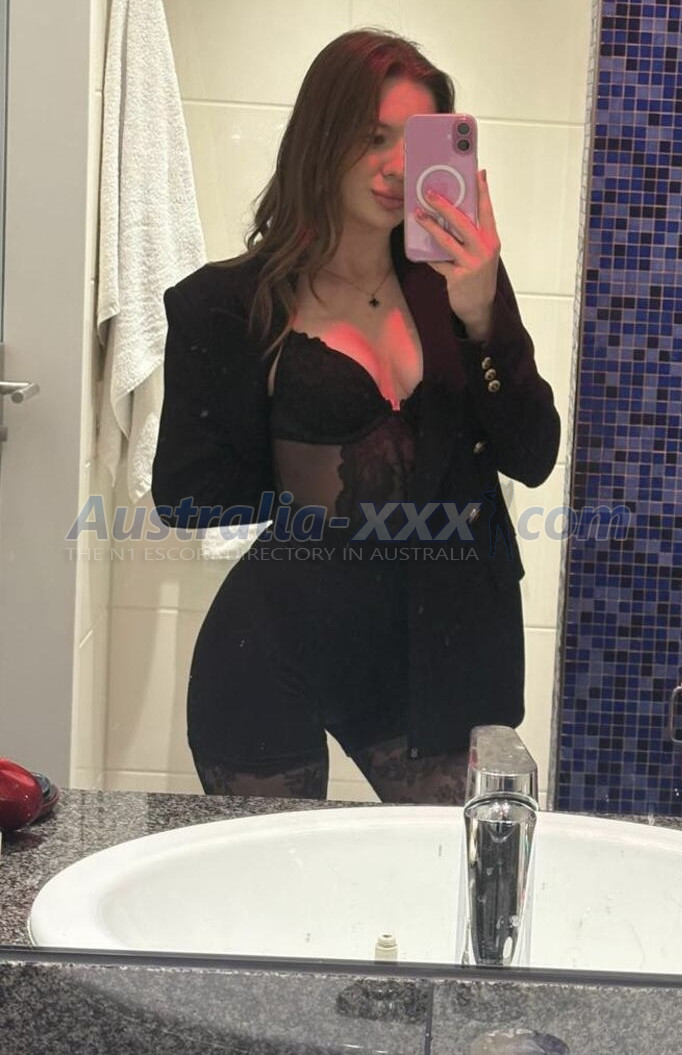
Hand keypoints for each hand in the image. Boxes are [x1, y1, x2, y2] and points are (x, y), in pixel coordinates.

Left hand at [415, 170, 499, 341]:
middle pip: (463, 222)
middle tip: (431, 193)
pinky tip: (418, 247)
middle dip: (446, 206)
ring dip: (430, 226)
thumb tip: (455, 212)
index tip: (478, 173)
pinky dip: (428, 254)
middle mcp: (483, 250)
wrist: (480, 307)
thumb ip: (474, 234)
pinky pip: (438, 261)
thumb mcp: (483, 253)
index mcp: (491, 240)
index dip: (482, 192)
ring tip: (418, 214)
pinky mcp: (457, 277)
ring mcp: (471, 264)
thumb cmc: (479, 275)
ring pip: (447, 240)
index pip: (487, 211)